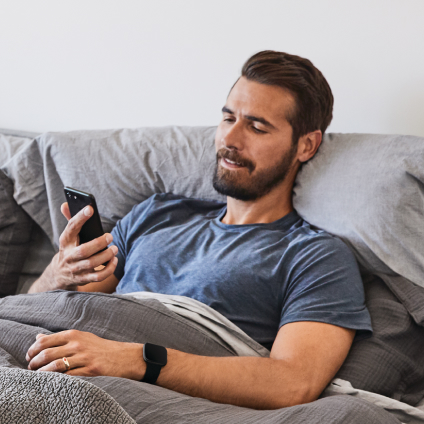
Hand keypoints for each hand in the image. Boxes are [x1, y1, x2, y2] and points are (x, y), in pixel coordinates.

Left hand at [26, 331, 145, 379]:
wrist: (122, 356)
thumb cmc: (100, 347)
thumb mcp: (82, 337)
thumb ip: (60, 338)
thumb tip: (38, 337)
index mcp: (74, 334)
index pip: (45, 341)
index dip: (33, 350)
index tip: (29, 356)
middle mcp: (77, 344)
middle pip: (47, 353)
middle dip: (34, 362)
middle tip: (31, 367)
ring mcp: (84, 357)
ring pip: (55, 366)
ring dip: (42, 373)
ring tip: (39, 376)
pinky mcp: (90, 370)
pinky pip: (68, 376)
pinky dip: (56, 380)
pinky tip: (52, 382)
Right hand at [48, 203, 118, 289]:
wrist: (58, 275)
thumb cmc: (69, 250)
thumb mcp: (67, 237)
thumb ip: (70, 220)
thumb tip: (66, 203)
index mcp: (65, 242)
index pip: (71, 228)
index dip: (80, 218)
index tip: (90, 209)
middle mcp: (69, 256)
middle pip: (84, 250)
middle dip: (99, 243)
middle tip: (110, 236)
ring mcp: (76, 269)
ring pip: (92, 264)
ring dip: (106, 256)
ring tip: (114, 249)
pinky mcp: (83, 279)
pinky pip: (98, 277)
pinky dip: (109, 269)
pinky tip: (114, 260)